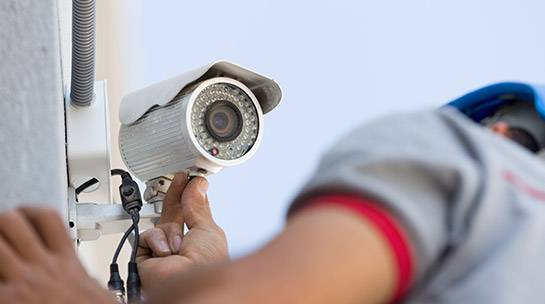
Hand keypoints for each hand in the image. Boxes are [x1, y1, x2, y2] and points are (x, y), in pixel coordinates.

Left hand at [0, 207, 114, 303]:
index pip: (46, 217)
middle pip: (12, 222)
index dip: (31, 210)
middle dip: (4, 223)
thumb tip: (76, 270)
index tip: (25, 215)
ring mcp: (22, 283)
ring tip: (0, 254)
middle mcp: (42, 267)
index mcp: (65, 260)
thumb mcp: (92, 286)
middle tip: (4, 233)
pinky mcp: (6, 300)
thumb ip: (78, 271)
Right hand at [137, 173, 227, 290]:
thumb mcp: (208, 229)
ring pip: (160, 225)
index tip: (190, 179)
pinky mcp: (144, 258)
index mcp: (199, 243)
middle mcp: (181, 248)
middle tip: (180, 178)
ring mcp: (162, 253)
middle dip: (177, 197)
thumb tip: (197, 186)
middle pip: (173, 215)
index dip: (190, 196)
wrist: (187, 281)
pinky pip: (146, 235)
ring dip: (170, 233)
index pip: (191, 213)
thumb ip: (198, 206)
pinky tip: (165, 253)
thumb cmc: (206, 265)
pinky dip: (156, 241)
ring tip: (178, 247)